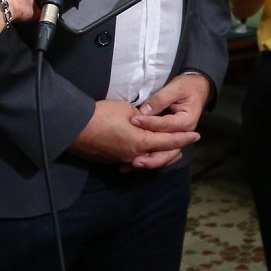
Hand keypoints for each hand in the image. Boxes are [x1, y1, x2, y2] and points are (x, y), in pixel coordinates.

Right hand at [69, 98, 200, 169]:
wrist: (74, 128)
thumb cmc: (102, 114)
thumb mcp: (127, 109)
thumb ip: (143, 117)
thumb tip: (147, 120)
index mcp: (141, 142)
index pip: (169, 141)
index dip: (184, 138)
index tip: (196, 135)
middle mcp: (134, 155)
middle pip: (161, 156)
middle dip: (175, 150)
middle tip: (184, 143)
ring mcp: (122, 160)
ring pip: (147, 160)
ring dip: (159, 155)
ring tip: (167, 149)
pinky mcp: (112, 160)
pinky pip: (133, 161)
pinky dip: (144, 156)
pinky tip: (144, 152)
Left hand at [131, 72, 212, 167]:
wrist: (197, 89)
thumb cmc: (186, 87)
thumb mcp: (176, 88)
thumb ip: (161, 99)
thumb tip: (145, 111)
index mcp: (186, 121)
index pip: (165, 125)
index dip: (148, 123)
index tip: (133, 121)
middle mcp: (183, 134)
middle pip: (168, 149)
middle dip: (150, 155)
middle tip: (133, 158)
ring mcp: (177, 139)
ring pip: (164, 155)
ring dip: (149, 161)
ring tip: (132, 164)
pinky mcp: (171, 139)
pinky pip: (161, 152)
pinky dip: (150, 158)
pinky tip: (135, 163)